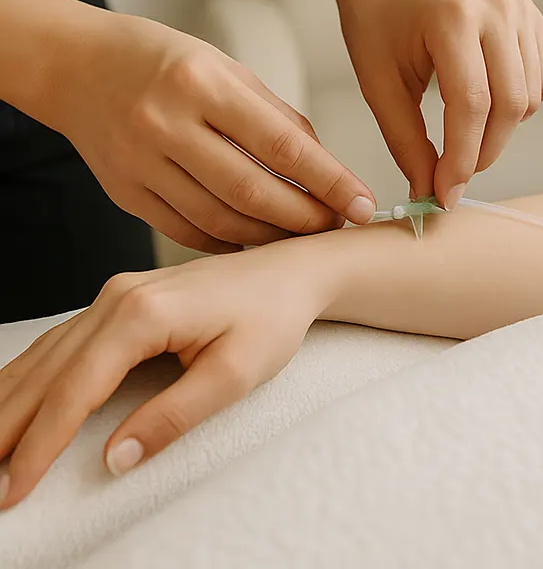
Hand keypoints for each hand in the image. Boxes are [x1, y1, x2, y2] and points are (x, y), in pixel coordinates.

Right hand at [0, 242, 327, 507]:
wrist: (294, 268)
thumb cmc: (274, 317)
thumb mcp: (237, 373)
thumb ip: (175, 415)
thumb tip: (116, 458)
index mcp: (143, 313)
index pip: (74, 389)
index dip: (39, 446)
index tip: (12, 493)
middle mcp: (118, 297)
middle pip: (45, 372)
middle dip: (6, 430)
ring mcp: (116, 293)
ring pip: (44, 355)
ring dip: (8, 404)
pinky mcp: (121, 298)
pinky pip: (60, 342)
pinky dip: (29, 377)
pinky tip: (10, 402)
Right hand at [40, 8, 375, 252]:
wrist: (75, 65)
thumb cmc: (164, 61)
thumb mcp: (226, 68)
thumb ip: (275, 116)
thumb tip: (323, 165)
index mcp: (202, 83)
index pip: (281, 143)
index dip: (329, 180)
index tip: (364, 203)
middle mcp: (167, 124)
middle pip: (252, 190)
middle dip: (305, 217)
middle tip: (339, 225)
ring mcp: (140, 163)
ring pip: (220, 219)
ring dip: (271, 236)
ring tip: (303, 235)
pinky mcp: (124, 193)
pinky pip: (186, 232)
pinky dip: (229, 241)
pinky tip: (256, 239)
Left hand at [337, 0, 542, 208]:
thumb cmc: (378, 25)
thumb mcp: (379, 84)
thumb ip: (406, 141)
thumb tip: (430, 192)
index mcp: (454, 15)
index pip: (472, 103)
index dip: (461, 158)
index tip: (445, 194)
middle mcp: (497, 5)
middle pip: (510, 103)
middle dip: (484, 152)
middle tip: (455, 178)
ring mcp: (521, 7)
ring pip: (531, 99)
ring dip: (500, 133)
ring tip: (462, 137)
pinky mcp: (533, 17)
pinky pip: (542, 83)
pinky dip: (518, 108)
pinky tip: (484, 105)